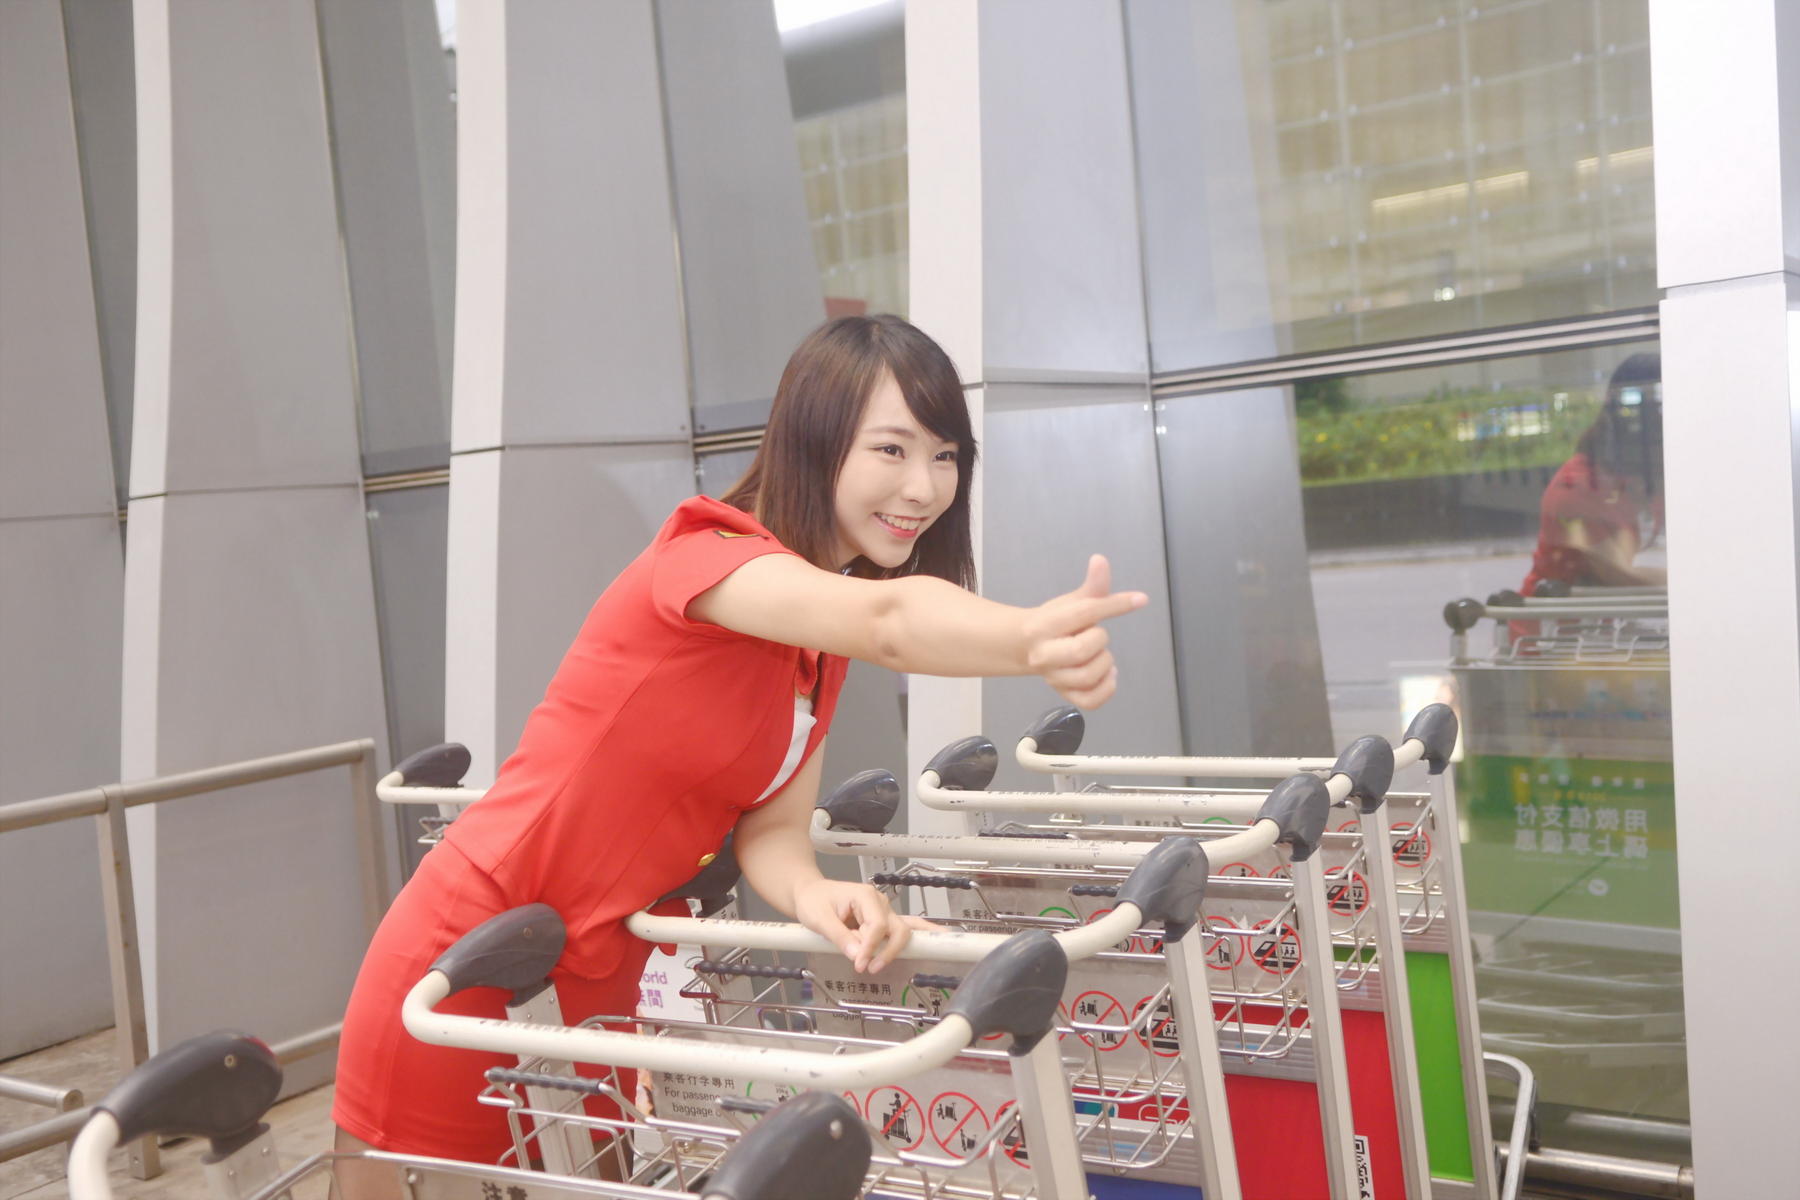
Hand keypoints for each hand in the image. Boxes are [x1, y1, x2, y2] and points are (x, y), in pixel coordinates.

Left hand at [793, 878, 913, 972]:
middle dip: (887, 951)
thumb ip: (839, 937)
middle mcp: (879, 903)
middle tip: (870, 968)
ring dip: (890, 951)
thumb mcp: (819, 919)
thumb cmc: (814, 901)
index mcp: (865, 896)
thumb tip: (858, 956)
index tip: (860, 964)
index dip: (871, 947)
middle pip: (897, 929)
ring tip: (878, 966)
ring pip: (900, 933)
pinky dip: (917, 934)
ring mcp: (883, 912)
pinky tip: (936, 936)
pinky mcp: (881, 922)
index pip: (877, 925)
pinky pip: (899, 931)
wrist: (811, 893)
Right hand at [1022, 555, 1146, 709]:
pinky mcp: (1063, 694)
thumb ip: (1092, 586)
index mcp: (1044, 625)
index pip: (1084, 613)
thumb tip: (1101, 560)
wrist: (1026, 647)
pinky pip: (1090, 701)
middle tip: (1096, 635)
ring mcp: (1053, 677)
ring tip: (1100, 654)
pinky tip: (1108, 675)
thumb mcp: (1071, 601)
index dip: (1115, 605)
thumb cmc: (1054, 621)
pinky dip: (1106, 689)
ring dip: (1104, 663)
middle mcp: (1044, 654)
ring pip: (1087, 676)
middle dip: (1100, 639)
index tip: (1139, 599)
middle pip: (1082, 649)